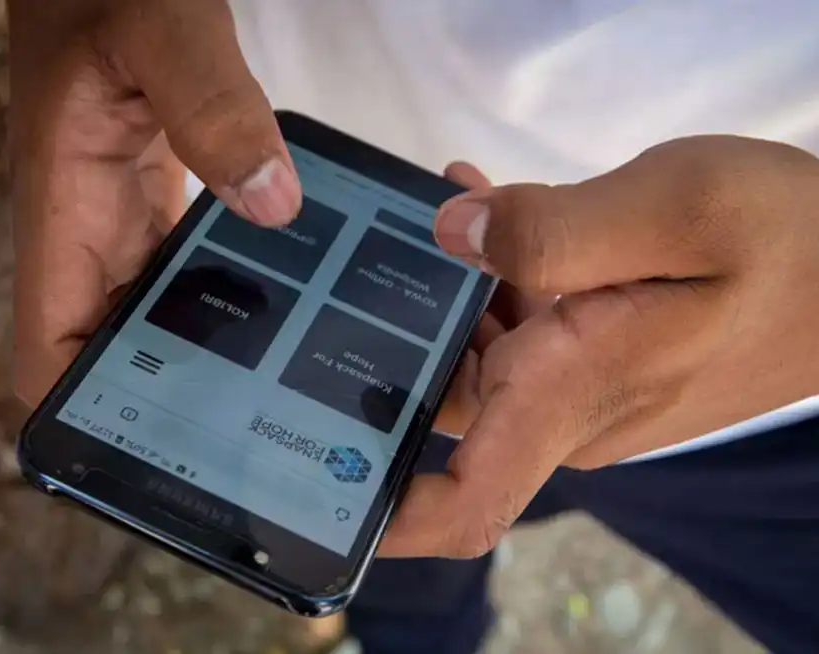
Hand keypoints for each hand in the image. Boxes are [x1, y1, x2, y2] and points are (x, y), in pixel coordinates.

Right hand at [9, 0, 301, 404]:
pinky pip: (179, 275)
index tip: (146, 450)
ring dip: (196, 360)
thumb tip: (274, 205)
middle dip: (161, 404)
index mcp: (66, 211)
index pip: (47, 348)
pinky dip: (219, 303)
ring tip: (276, 398)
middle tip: (246, 441)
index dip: (80, 410)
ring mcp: (120, 218)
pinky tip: (282, 315)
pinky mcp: (152, 200)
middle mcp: (88, 231)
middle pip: (106, 354)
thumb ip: (212, 107)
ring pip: (147, 320)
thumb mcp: (164, 33)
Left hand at [382, 135, 818, 557]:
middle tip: (368, 254)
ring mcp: (584, 390)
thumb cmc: (794, 243)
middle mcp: (567, 410)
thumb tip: (450, 235)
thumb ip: (552, 229)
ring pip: (482, 357)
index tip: (318, 494)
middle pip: (446, 404)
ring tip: (451, 206)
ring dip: (456, 289)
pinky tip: (493, 212)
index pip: (468, 500)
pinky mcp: (601, 360)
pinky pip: (524, 332)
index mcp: (573, 393)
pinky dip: (501, 281)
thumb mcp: (676, 209)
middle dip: (401, 335)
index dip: (389, 516)